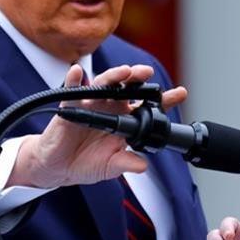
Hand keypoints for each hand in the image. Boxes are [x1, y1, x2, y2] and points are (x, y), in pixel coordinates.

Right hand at [9, 64, 188, 188]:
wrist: (59, 168)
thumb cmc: (86, 162)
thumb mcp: (110, 166)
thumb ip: (126, 163)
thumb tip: (143, 166)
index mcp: (125, 120)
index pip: (147, 106)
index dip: (164, 100)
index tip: (180, 93)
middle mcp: (111, 108)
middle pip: (128, 88)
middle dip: (138, 78)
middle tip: (147, 73)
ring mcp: (91, 105)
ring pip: (105, 84)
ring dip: (114, 76)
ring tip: (124, 72)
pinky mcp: (70, 107)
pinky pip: (72, 90)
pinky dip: (74, 80)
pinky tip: (78, 72)